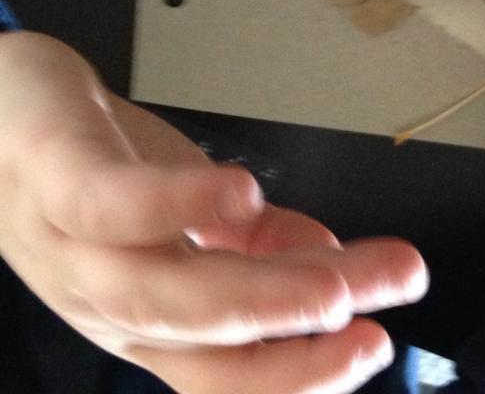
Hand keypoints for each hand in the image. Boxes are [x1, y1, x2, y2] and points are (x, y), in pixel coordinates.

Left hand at [0, 31, 427, 393]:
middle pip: (202, 343)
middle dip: (298, 337)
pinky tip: (239, 191)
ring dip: (253, 297)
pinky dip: (176, 207)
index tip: (377, 343)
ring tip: (330, 278)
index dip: (301, 374)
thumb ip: (258, 239)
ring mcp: (73, 243)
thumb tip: (334, 260)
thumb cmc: (87, 162)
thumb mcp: (185, 206)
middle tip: (373, 312)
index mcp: (141, 314)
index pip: (224, 373)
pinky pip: (110, 206)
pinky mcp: (57, 174)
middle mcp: (103, 299)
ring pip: (156, 298)